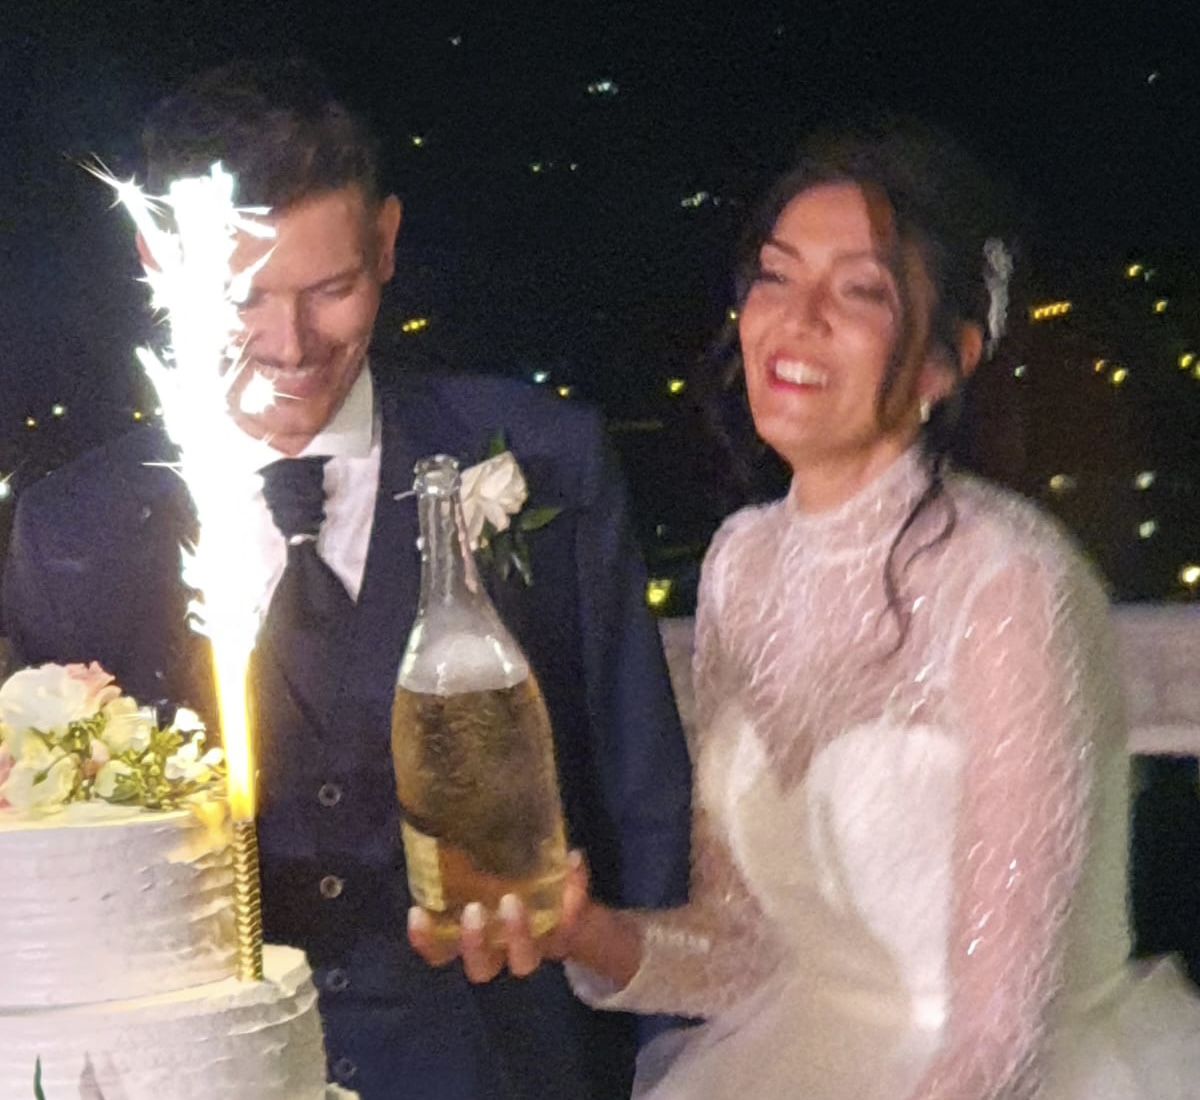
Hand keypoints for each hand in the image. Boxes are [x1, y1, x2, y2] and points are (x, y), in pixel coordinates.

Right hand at [407, 849, 591, 982]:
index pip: (440, 951)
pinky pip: (571, 925)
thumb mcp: (487, 869)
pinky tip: (573, 861)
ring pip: (523, 960)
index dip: (426, 940)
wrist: (563, 907)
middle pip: (481, 966)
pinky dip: (574, 894)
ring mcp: (533, 949)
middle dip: (474, 943)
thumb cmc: (510, 881)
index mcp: (473, 936)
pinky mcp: (564, 938)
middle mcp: (500, 951)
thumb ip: (468, 853)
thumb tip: (445, 807)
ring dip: (518, 932)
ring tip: (515, 899)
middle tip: (474, 910)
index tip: (417, 913)